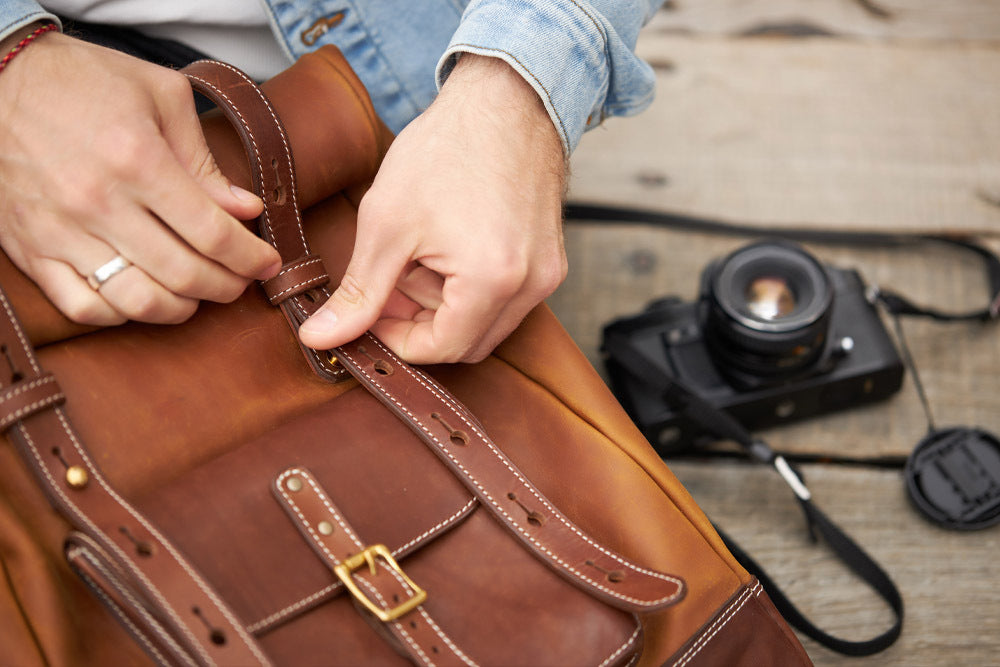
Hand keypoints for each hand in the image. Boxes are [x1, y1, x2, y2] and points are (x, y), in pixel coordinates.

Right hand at [0, 28, 280, 324]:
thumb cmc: (85, 81)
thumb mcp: (161, 97)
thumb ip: (206, 161)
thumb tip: (246, 210)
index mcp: (136, 159)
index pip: (212, 233)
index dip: (251, 257)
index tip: (268, 262)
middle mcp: (97, 202)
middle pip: (184, 275)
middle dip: (227, 286)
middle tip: (241, 280)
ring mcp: (59, 232)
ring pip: (138, 301)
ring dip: (182, 308)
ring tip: (199, 293)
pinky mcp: (30, 250)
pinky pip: (83, 308)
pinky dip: (123, 314)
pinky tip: (144, 296)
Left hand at [298, 54, 566, 363]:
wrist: (504, 100)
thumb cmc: (447, 150)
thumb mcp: (387, 223)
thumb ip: (358, 292)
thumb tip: (321, 337)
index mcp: (492, 281)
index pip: (441, 350)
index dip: (396, 338)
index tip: (372, 311)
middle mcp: (531, 287)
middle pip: (466, 343)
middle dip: (421, 321)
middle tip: (390, 281)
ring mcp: (547, 274)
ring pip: (485, 323)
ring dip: (444, 304)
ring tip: (420, 255)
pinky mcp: (551, 261)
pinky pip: (505, 299)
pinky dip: (471, 287)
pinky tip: (448, 247)